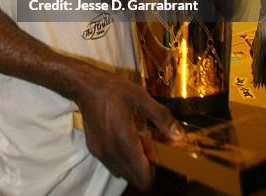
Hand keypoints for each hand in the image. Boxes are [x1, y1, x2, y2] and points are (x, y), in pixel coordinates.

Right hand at [77, 73, 183, 190]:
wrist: (86, 86)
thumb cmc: (113, 89)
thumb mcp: (141, 97)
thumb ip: (161, 117)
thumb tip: (179, 135)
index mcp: (125, 141)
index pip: (144, 178)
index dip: (156, 171)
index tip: (159, 154)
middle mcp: (111, 152)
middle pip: (135, 179)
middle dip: (146, 167)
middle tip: (149, 145)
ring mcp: (101, 153)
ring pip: (123, 173)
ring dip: (133, 164)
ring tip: (137, 141)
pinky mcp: (94, 150)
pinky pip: (113, 165)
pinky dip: (122, 159)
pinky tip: (124, 139)